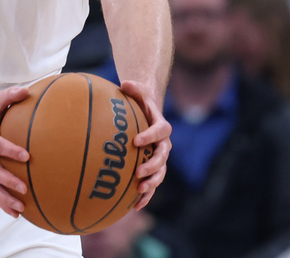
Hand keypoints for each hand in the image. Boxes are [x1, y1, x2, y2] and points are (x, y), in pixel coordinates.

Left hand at [120, 80, 170, 209]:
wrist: (146, 113)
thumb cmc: (140, 101)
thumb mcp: (138, 90)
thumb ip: (134, 87)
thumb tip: (125, 83)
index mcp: (161, 126)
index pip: (161, 131)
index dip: (150, 136)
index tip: (136, 141)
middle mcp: (164, 144)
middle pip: (163, 157)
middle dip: (152, 165)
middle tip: (138, 172)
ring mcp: (159, 158)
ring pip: (160, 173)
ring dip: (152, 183)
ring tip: (139, 190)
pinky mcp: (152, 169)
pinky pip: (152, 184)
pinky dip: (145, 196)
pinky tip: (134, 206)